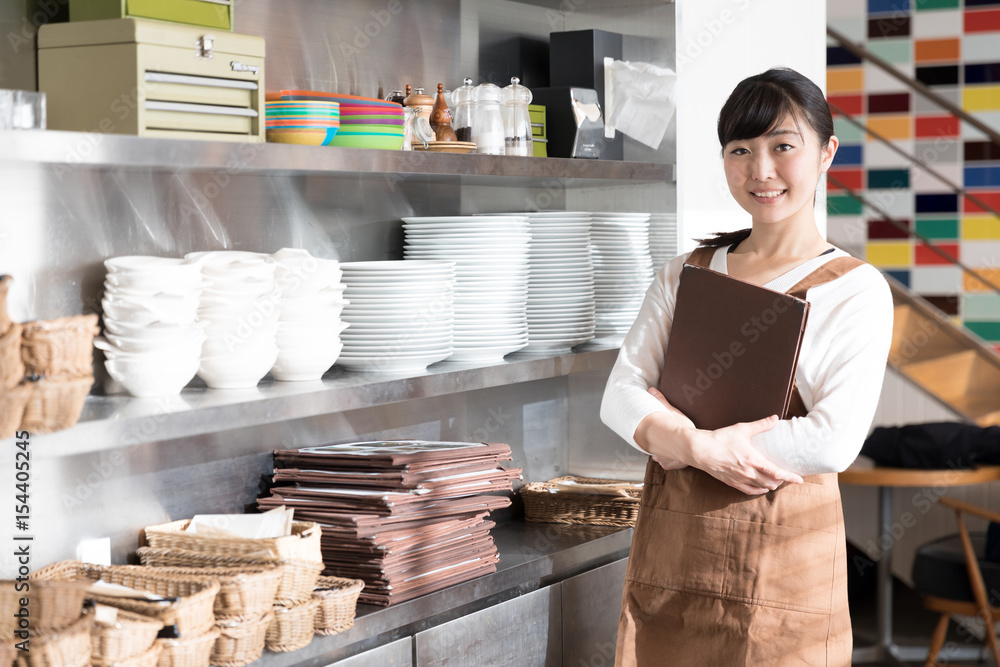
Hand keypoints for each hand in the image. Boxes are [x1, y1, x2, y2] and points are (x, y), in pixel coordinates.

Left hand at [647, 387, 690, 470]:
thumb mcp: (671, 412)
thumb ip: (661, 401)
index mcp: (652, 438)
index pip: (643, 437)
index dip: (646, 434)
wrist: (696, 447)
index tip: (648, 433)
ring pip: (657, 457)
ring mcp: (661, 460)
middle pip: (650, 447)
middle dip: (655, 443)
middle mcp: (654, 450)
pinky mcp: (670, 466)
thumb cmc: (684, 430)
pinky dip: (670, 461)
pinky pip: (667, 464)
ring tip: (668, 447)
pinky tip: (675, 456)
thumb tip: (652, 390)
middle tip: (661, 438)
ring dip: (661, 452)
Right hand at [685, 415, 802, 494]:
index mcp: (753, 459)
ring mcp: (740, 479)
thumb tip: (775, 418)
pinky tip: (762, 488)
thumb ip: (760, 425)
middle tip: (787, 476)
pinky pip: (749, 491)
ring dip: (771, 485)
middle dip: (781, 480)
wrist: (701, 450)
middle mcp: (748, 472)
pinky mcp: (732, 482)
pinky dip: (758, 490)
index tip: (799, 480)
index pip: (776, 472)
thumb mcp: (742, 429)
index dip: (789, 477)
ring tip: (776, 481)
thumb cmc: (721, 438)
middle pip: (771, 482)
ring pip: (761, 487)